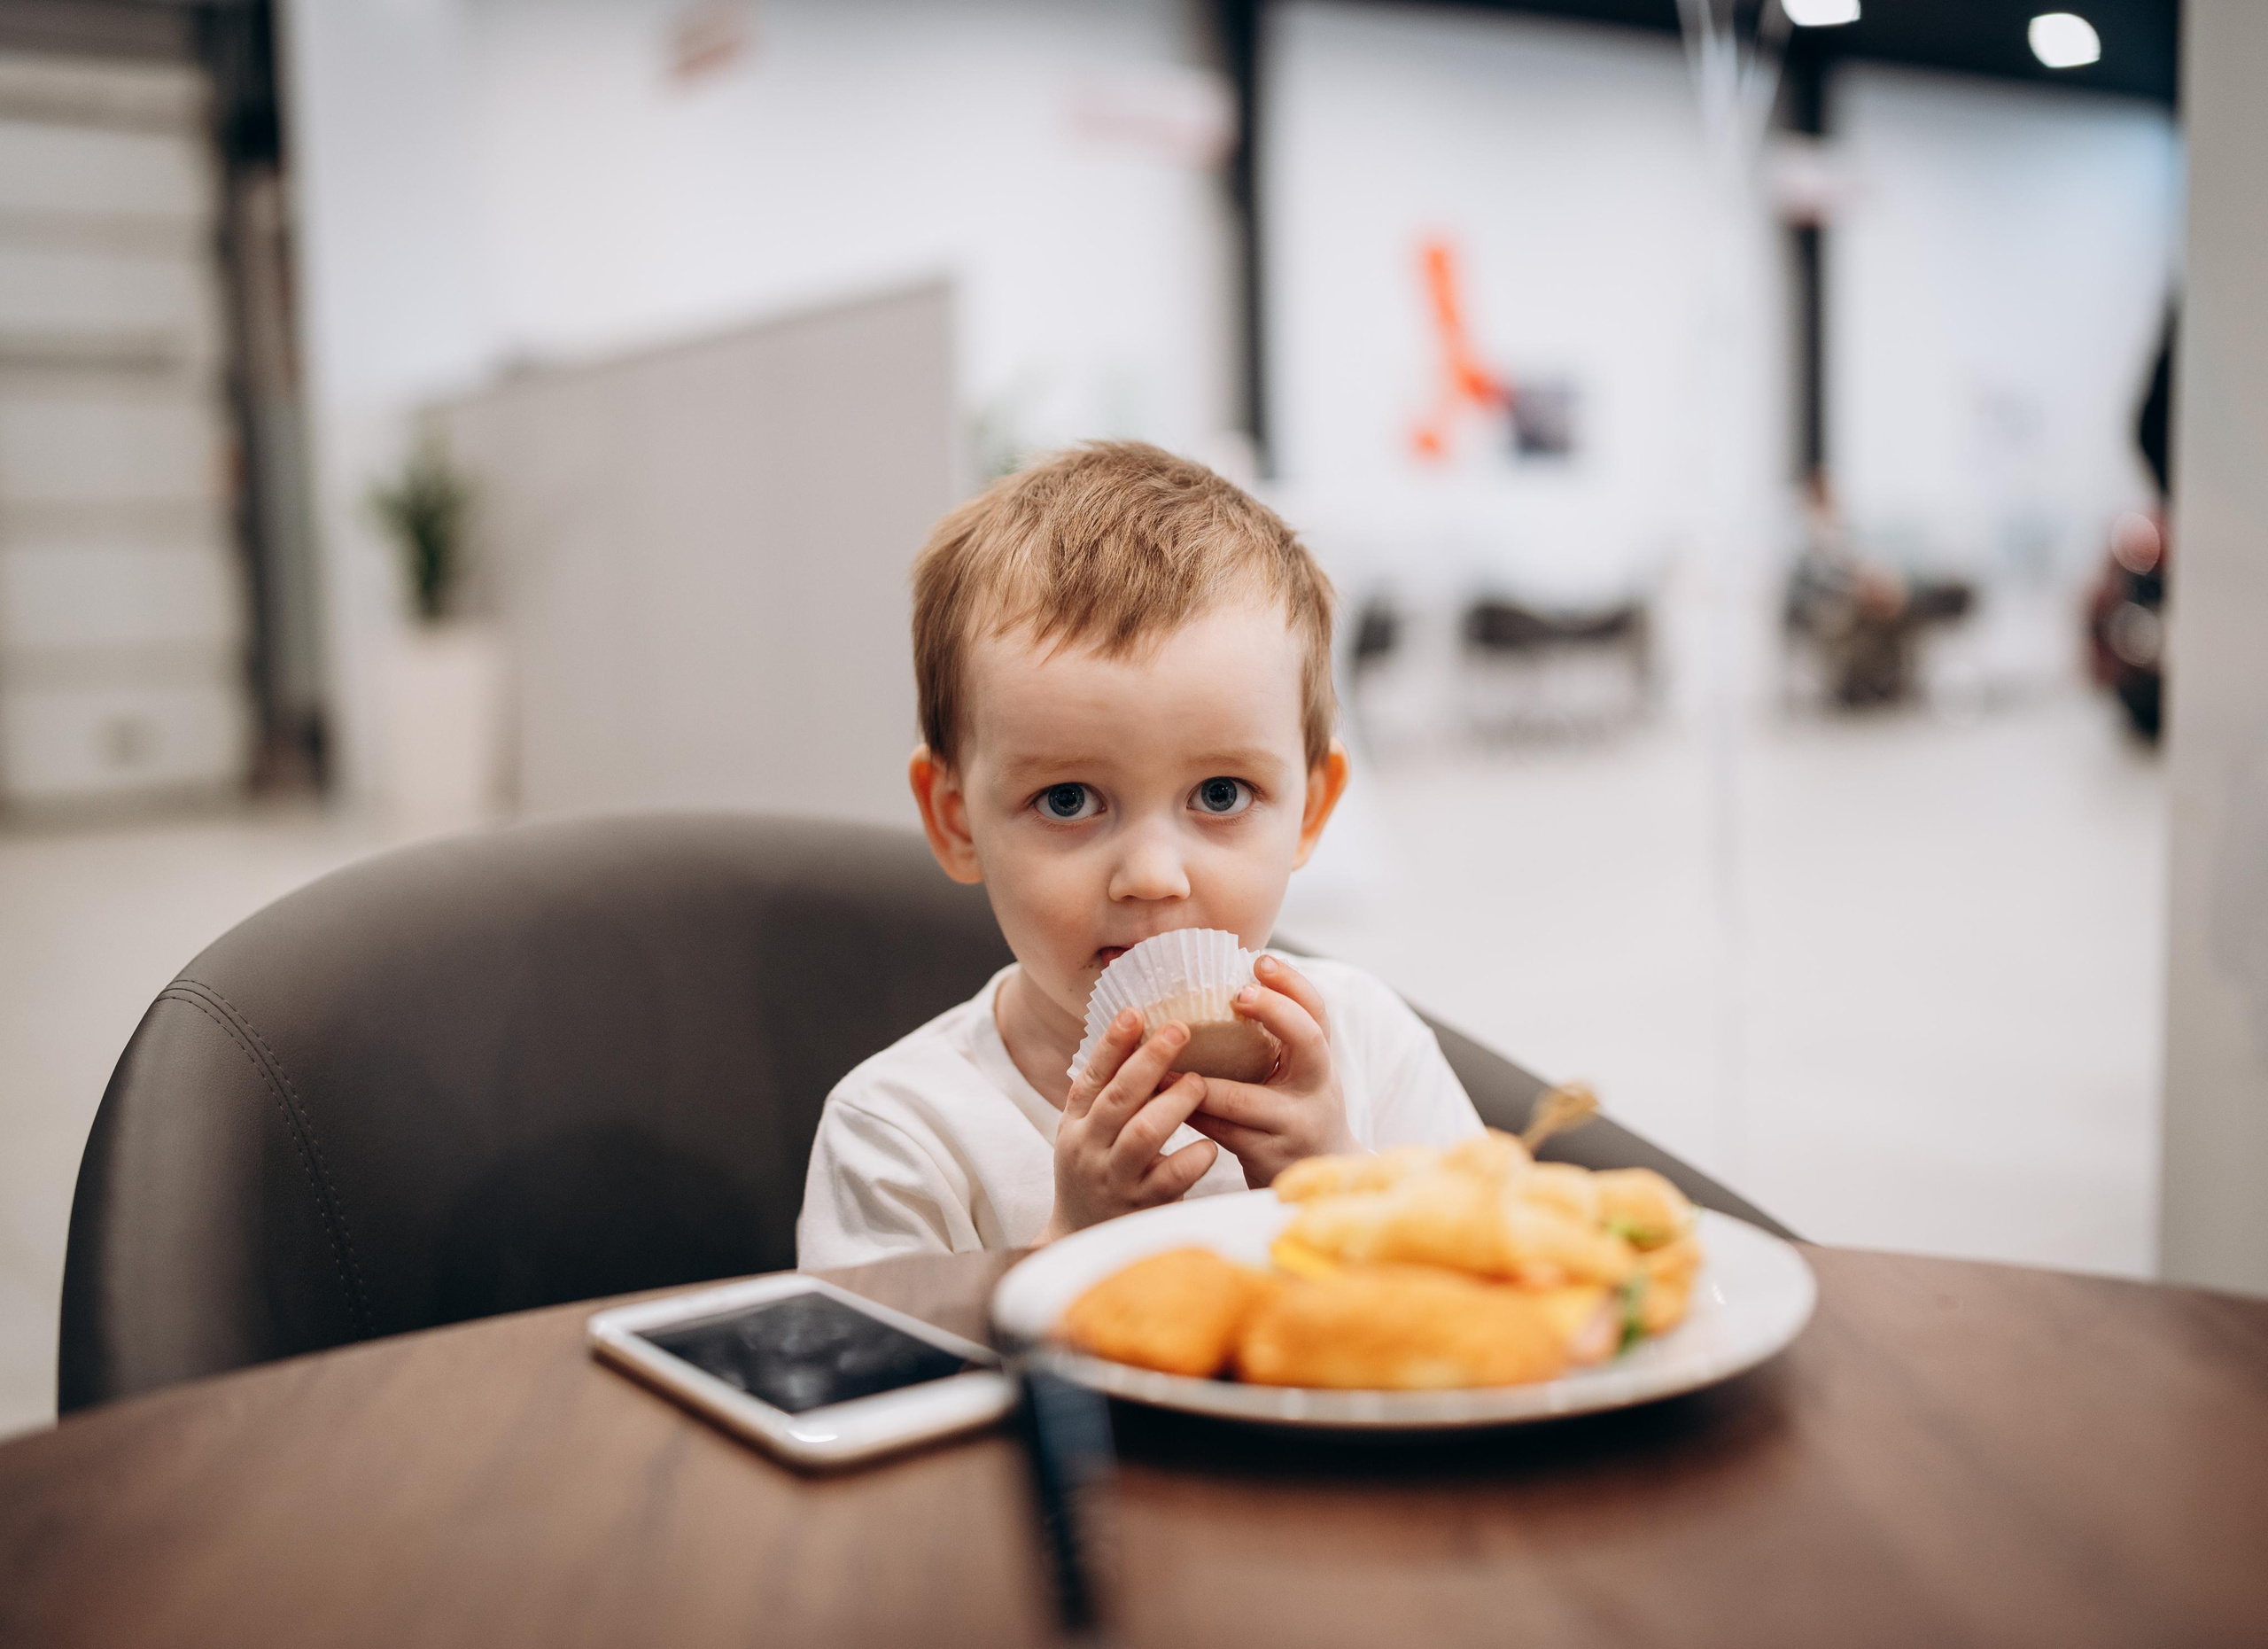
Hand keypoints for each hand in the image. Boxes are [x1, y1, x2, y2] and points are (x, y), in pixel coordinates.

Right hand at [1039, 1010, 1218, 1241]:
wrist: (1083, 1239)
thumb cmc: (1096, 1172)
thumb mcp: (1086, 1133)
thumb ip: (1105, 1095)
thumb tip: (1137, 1035)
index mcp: (1074, 1125)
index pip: (1090, 1077)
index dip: (1112, 1043)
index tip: (1135, 1011)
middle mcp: (1089, 1149)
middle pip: (1118, 1098)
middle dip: (1149, 1060)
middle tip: (1180, 1030)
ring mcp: (1115, 1179)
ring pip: (1144, 1133)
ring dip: (1175, 1103)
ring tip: (1199, 1082)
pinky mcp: (1142, 1206)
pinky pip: (1172, 1177)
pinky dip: (1194, 1157)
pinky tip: (1209, 1146)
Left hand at [1185, 955, 1357, 1189]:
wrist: (1315, 1179)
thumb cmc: (1293, 1113)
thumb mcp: (1298, 1076)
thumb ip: (1275, 1040)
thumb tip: (1225, 983)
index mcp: (1321, 1061)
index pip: (1317, 1012)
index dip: (1292, 984)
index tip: (1260, 961)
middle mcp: (1316, 1089)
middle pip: (1307, 1041)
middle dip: (1274, 1011)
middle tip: (1239, 995)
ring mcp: (1295, 1126)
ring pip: (1243, 1098)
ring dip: (1197, 1079)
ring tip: (1162, 1059)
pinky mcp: (1268, 1158)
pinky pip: (1221, 1132)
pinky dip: (1189, 1112)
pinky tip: (1161, 1099)